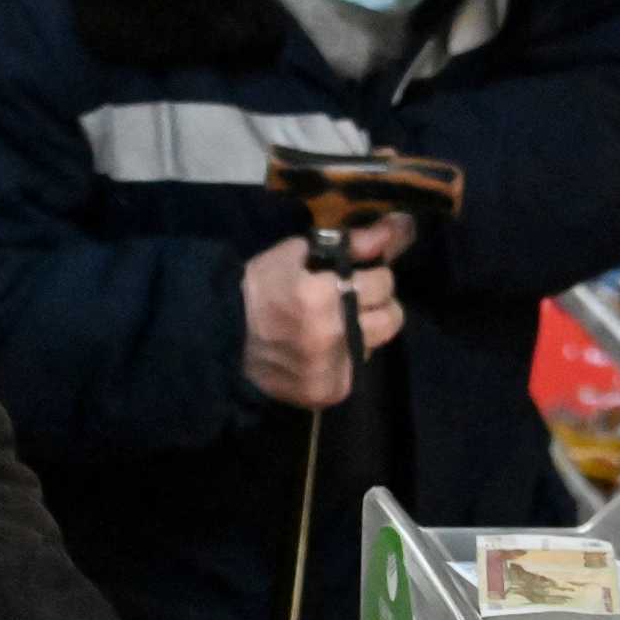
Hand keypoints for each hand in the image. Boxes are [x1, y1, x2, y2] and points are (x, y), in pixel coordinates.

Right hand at [240, 217, 412, 410]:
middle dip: (378, 305)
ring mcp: (334, 368)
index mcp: (324, 296)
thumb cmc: (257, 290)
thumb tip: (398, 227)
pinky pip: (355, 371)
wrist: (221, 339)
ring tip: (334, 327)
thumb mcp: (295, 254)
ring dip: (362, 332)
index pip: (383, 283)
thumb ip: (352, 243)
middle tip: (354, 301)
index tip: (358, 276)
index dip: (372, 276)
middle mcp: (335, 335)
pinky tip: (320, 352)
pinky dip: (343, 360)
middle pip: (392, 318)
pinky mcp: (329, 392)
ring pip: (375, 345)